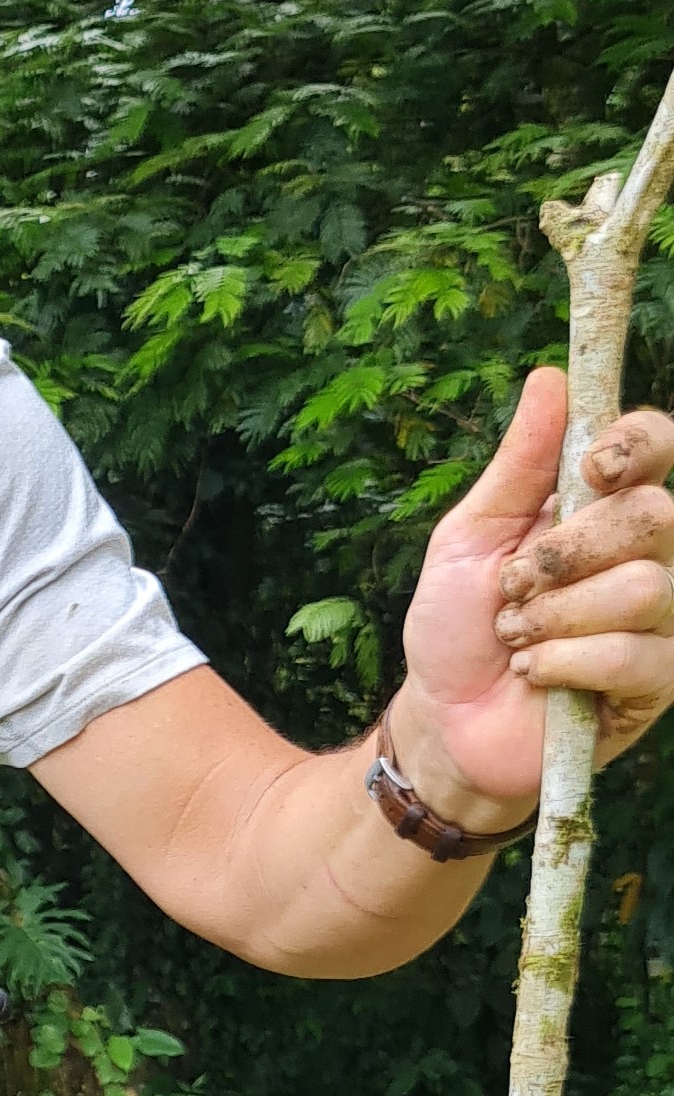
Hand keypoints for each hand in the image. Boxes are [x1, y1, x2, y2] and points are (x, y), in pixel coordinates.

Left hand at [397, 365, 673, 814]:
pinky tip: (535, 673)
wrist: (443, 717)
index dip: (635, 444)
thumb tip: (549, 378)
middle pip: (655, 515)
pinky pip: (631, 655)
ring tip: (517, 637)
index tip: (592, 465)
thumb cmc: (455, 623)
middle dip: (567, 552)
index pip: (655, 448)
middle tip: (514, 586)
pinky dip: (564, 663)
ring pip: (644, 588)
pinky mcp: (657, 681)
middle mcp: (647, 555)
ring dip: (554, 617)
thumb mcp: (469, 536)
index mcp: (601, 508)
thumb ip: (516, 464)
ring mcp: (660, 619)